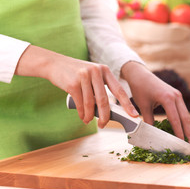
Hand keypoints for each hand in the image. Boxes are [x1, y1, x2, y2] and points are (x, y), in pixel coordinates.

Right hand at [15, 45, 138, 127]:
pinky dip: (82, 114)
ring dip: (90, 116)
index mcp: (105, 70)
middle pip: (104, 100)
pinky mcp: (72, 83)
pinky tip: (82, 117)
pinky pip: (80, 104)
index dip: (127, 104)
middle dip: (105, 116)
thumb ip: (101, 88)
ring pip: (90, 104)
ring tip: (88, 121)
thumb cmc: (76, 73)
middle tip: (103, 124)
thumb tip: (108, 110)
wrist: (54, 64)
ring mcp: (84, 77)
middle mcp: (96, 72)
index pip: (119, 90)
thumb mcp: (92, 75)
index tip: (134, 115)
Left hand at [121, 61, 189, 141]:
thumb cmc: (140, 89)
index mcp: (167, 98)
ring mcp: (177, 95)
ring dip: (187, 126)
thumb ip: (148, 121)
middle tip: (189, 144)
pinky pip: (182, 110)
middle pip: (185, 117)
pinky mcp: (176, 95)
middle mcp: (176, 96)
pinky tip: (182, 128)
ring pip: (185, 114)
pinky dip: (183, 120)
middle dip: (187, 131)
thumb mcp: (143, 106)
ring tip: (188, 138)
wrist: (140, 75)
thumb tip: (151, 135)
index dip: (178, 132)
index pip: (175, 119)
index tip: (180, 143)